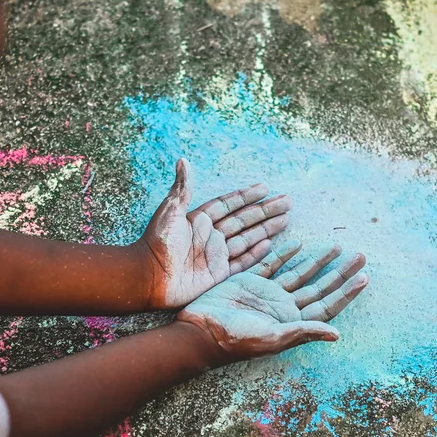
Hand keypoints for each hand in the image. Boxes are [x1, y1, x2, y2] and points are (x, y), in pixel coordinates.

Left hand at [139, 158, 292, 308]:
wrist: (149, 277)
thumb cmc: (157, 243)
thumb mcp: (170, 212)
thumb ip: (182, 188)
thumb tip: (184, 159)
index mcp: (200, 219)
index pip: (229, 204)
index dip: (246, 196)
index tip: (265, 188)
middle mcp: (210, 236)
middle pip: (244, 220)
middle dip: (265, 211)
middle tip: (287, 202)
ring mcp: (215, 255)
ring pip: (247, 238)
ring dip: (266, 229)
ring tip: (285, 219)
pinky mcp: (218, 274)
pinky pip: (242, 262)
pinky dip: (256, 254)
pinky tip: (270, 244)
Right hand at [178, 241, 368, 363]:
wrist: (202, 328)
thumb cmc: (237, 339)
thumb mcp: (273, 337)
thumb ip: (304, 331)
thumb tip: (337, 335)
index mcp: (294, 321)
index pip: (328, 305)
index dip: (346, 292)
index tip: (365, 277)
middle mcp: (285, 307)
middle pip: (320, 286)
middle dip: (340, 272)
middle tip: (360, 255)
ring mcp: (269, 293)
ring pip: (300, 273)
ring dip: (318, 261)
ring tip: (336, 246)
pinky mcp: (251, 281)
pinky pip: (272, 264)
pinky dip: (285, 254)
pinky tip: (298, 243)